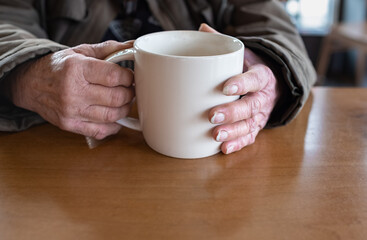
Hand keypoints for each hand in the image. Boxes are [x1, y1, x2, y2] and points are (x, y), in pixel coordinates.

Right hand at [9, 41, 134, 138]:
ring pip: (112, 116)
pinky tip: (114, 117)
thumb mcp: (81, 51)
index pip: (113, 76)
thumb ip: (109, 49)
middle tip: (129, 89)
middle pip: (116, 97)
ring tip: (123, 101)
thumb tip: (134, 46)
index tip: (129, 76)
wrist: (30, 83)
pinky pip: (101, 131)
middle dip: (129, 93)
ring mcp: (71, 111)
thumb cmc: (59, 66)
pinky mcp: (69, 125)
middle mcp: (72, 91)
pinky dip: (113, 126)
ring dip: (124, 109)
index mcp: (76, 68)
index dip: (128, 77)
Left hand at [199, 24, 279, 153]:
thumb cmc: (251, 68)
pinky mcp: (257, 127)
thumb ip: (224, 44)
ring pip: (250, 125)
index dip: (242, 83)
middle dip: (232, 112)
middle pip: (251, 106)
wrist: (273, 84)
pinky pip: (250, 138)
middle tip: (212, 115)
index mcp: (262, 76)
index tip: (225, 87)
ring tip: (215, 135)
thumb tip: (201, 28)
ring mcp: (261, 114)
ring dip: (233, 132)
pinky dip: (238, 144)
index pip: (254, 79)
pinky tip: (224, 149)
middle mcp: (264, 97)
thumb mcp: (243, 54)